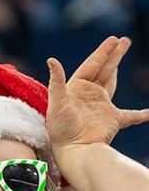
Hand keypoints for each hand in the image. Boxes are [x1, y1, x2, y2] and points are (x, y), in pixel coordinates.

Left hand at [47, 36, 148, 153]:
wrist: (73, 151)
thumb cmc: (61, 130)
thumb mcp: (56, 104)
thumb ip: (56, 82)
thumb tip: (51, 60)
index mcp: (76, 89)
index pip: (91, 65)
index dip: (103, 52)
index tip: (114, 40)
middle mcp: (89, 95)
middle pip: (104, 69)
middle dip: (113, 54)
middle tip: (124, 40)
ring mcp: (102, 106)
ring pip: (112, 82)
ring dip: (117, 67)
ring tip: (123, 52)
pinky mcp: (113, 119)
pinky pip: (131, 116)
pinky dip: (141, 114)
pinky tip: (148, 113)